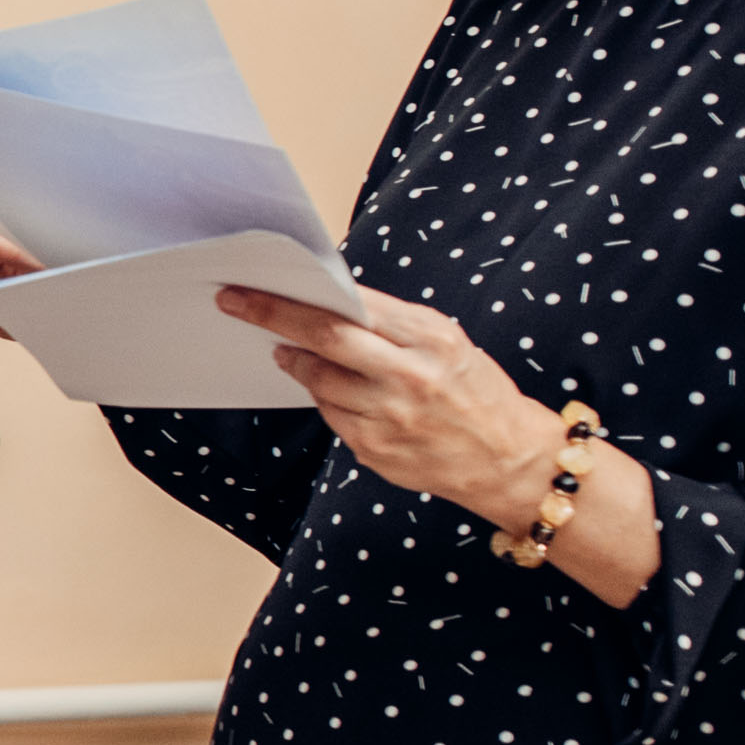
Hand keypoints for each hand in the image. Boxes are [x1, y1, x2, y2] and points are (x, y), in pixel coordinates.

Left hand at [212, 283, 554, 515]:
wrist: (509, 459)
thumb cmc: (474, 389)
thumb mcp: (445, 341)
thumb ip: (391, 323)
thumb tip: (326, 302)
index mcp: (430, 339)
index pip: (348, 310)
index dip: (294, 298)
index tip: (253, 284)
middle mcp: (409, 377)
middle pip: (324, 340)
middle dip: (272, 318)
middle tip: (234, 303)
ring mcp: (389, 418)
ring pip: (319, 382)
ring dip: (297, 362)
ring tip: (288, 351)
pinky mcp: (375, 450)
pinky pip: (332, 416)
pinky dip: (325, 398)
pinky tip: (331, 390)